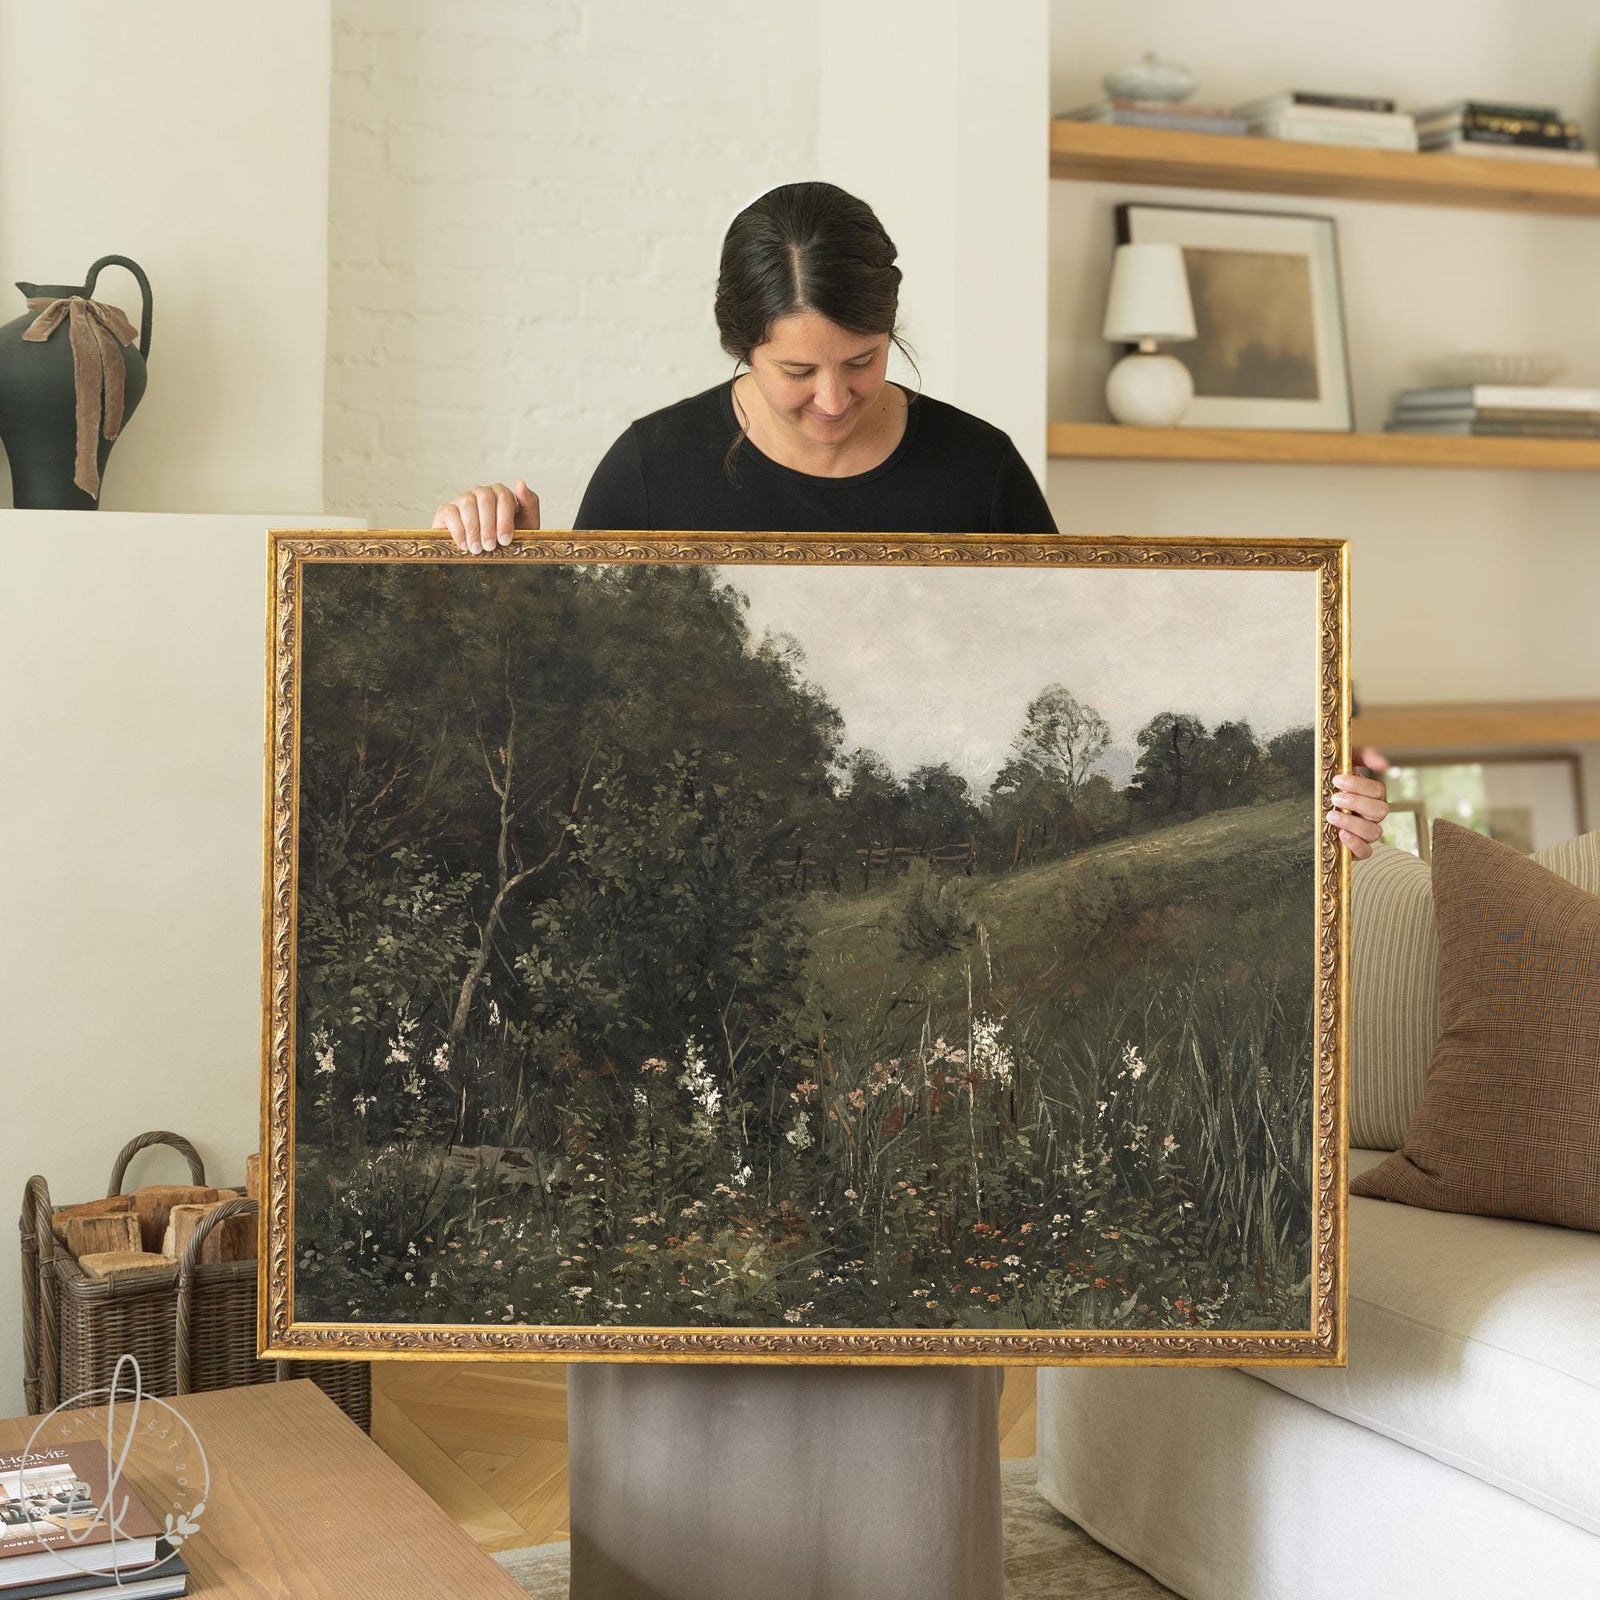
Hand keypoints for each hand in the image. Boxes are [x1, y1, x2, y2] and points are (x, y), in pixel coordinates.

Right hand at [432, 479, 539, 552]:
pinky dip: (458, 530)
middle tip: (490, 546)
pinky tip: (464, 545)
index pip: (504, 496)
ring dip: (473, 529)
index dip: (504, 519)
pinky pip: (450, 512)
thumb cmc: (508, 541)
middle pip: (485, 498)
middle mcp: (481, 492)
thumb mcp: (527, 526)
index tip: (505, 540)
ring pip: (467, 504)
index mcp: (501, 494)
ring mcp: (462, 499)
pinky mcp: (446, 510)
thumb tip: (520, 483)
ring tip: (477, 549)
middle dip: (489, 525)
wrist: (486, 558)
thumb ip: (529, 504)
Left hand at [1328, 745, 1389, 860]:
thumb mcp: (1343, 762)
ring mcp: (1364, 833)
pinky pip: (1366, 852)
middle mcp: (1371, 815)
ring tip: (1331, 816)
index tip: (1337, 780)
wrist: (1304, 804)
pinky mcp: (1356, 849)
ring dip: (1353, 823)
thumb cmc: (1328, 783)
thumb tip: (1383, 764)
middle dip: (1356, 803)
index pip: (1378, 791)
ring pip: (1374, 832)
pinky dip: (1356, 844)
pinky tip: (1340, 835)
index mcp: (1370, 796)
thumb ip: (1363, 755)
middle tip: (1334, 798)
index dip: (1360, 786)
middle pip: (1380, 811)